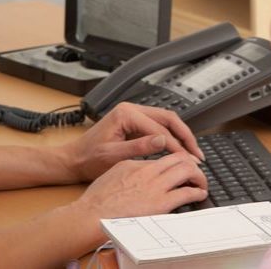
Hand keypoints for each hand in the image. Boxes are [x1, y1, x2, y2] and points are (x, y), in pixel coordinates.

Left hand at [67, 102, 204, 181]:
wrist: (74, 160)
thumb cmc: (88, 159)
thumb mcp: (113, 156)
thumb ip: (139, 147)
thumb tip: (163, 141)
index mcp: (126, 114)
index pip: (159, 129)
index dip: (176, 145)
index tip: (187, 159)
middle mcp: (131, 110)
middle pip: (168, 118)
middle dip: (185, 136)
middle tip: (197, 154)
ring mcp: (134, 115)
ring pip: (166, 121)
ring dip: (181, 136)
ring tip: (192, 152)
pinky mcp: (135, 123)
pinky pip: (159, 126)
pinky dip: (172, 137)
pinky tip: (179, 150)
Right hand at [79, 153, 207, 219]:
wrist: (92, 214)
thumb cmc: (97, 199)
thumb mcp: (113, 173)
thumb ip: (130, 168)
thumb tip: (139, 168)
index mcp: (136, 163)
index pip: (163, 156)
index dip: (176, 158)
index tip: (182, 163)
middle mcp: (149, 171)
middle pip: (179, 158)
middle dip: (191, 162)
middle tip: (197, 169)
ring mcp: (156, 186)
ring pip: (187, 170)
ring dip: (198, 175)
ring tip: (201, 181)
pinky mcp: (161, 202)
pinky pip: (186, 192)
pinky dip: (197, 191)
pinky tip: (200, 194)